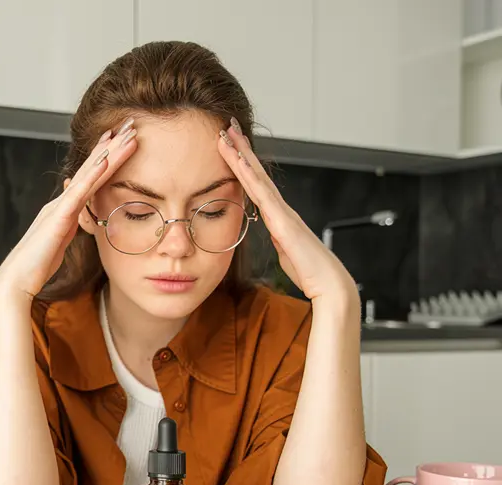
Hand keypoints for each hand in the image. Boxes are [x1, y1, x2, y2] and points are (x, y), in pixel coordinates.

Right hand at [0, 120, 138, 301]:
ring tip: (126, 135)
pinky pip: (78, 194)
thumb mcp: (59, 243)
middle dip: (111, 147)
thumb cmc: (36, 266)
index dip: (105, 158)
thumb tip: (79, 225)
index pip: (88, 179)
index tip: (120, 140)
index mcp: (63, 209)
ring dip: (108, 154)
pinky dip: (92, 176)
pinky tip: (105, 161)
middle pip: (90, 170)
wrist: (16, 280)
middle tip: (129, 125)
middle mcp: (60, 203)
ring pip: (88, 176)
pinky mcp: (57, 219)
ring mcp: (58, 208)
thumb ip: (68, 230)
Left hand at [217, 119, 358, 306]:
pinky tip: (238, 160)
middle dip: (242, 148)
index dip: (243, 164)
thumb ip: (279, 240)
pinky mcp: (282, 221)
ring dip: (242, 154)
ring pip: (257, 177)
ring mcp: (282, 212)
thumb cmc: (310, 272)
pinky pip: (261, 193)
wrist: (330, 285)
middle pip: (256, 173)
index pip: (257, 184)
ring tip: (228, 133)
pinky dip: (248, 175)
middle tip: (228, 125)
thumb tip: (274, 235)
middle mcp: (281, 209)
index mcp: (280, 216)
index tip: (231, 145)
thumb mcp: (287, 253)